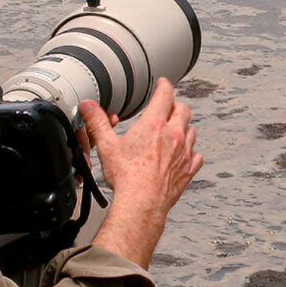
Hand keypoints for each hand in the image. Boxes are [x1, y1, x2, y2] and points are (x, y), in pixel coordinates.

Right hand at [81, 78, 202, 267]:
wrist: (142, 203)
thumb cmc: (127, 177)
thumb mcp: (107, 145)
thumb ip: (98, 122)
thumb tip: (88, 107)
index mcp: (154, 125)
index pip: (165, 95)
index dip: (164, 86)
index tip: (163, 83)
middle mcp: (173, 136)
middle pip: (183, 110)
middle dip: (175, 106)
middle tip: (168, 106)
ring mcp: (184, 153)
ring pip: (192, 131)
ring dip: (184, 127)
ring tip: (175, 130)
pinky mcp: (188, 170)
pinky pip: (196, 155)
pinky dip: (191, 152)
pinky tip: (184, 155)